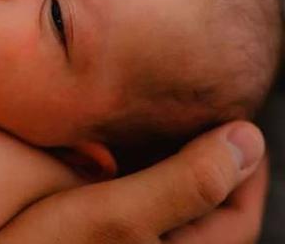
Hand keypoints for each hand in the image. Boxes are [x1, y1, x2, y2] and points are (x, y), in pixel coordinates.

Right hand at [0, 121, 265, 243]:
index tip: (235, 118)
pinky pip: (129, 197)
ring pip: (165, 198)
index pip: (238, 213)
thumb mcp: (114, 216)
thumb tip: (249, 139)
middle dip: (205, 156)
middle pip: (203, 203)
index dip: (245, 163)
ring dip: (167, 160)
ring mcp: (120, 242)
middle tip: (194, 109)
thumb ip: (185, 183)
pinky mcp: (92, 231)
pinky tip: (110, 142)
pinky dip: (131, 169)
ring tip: (155, 118)